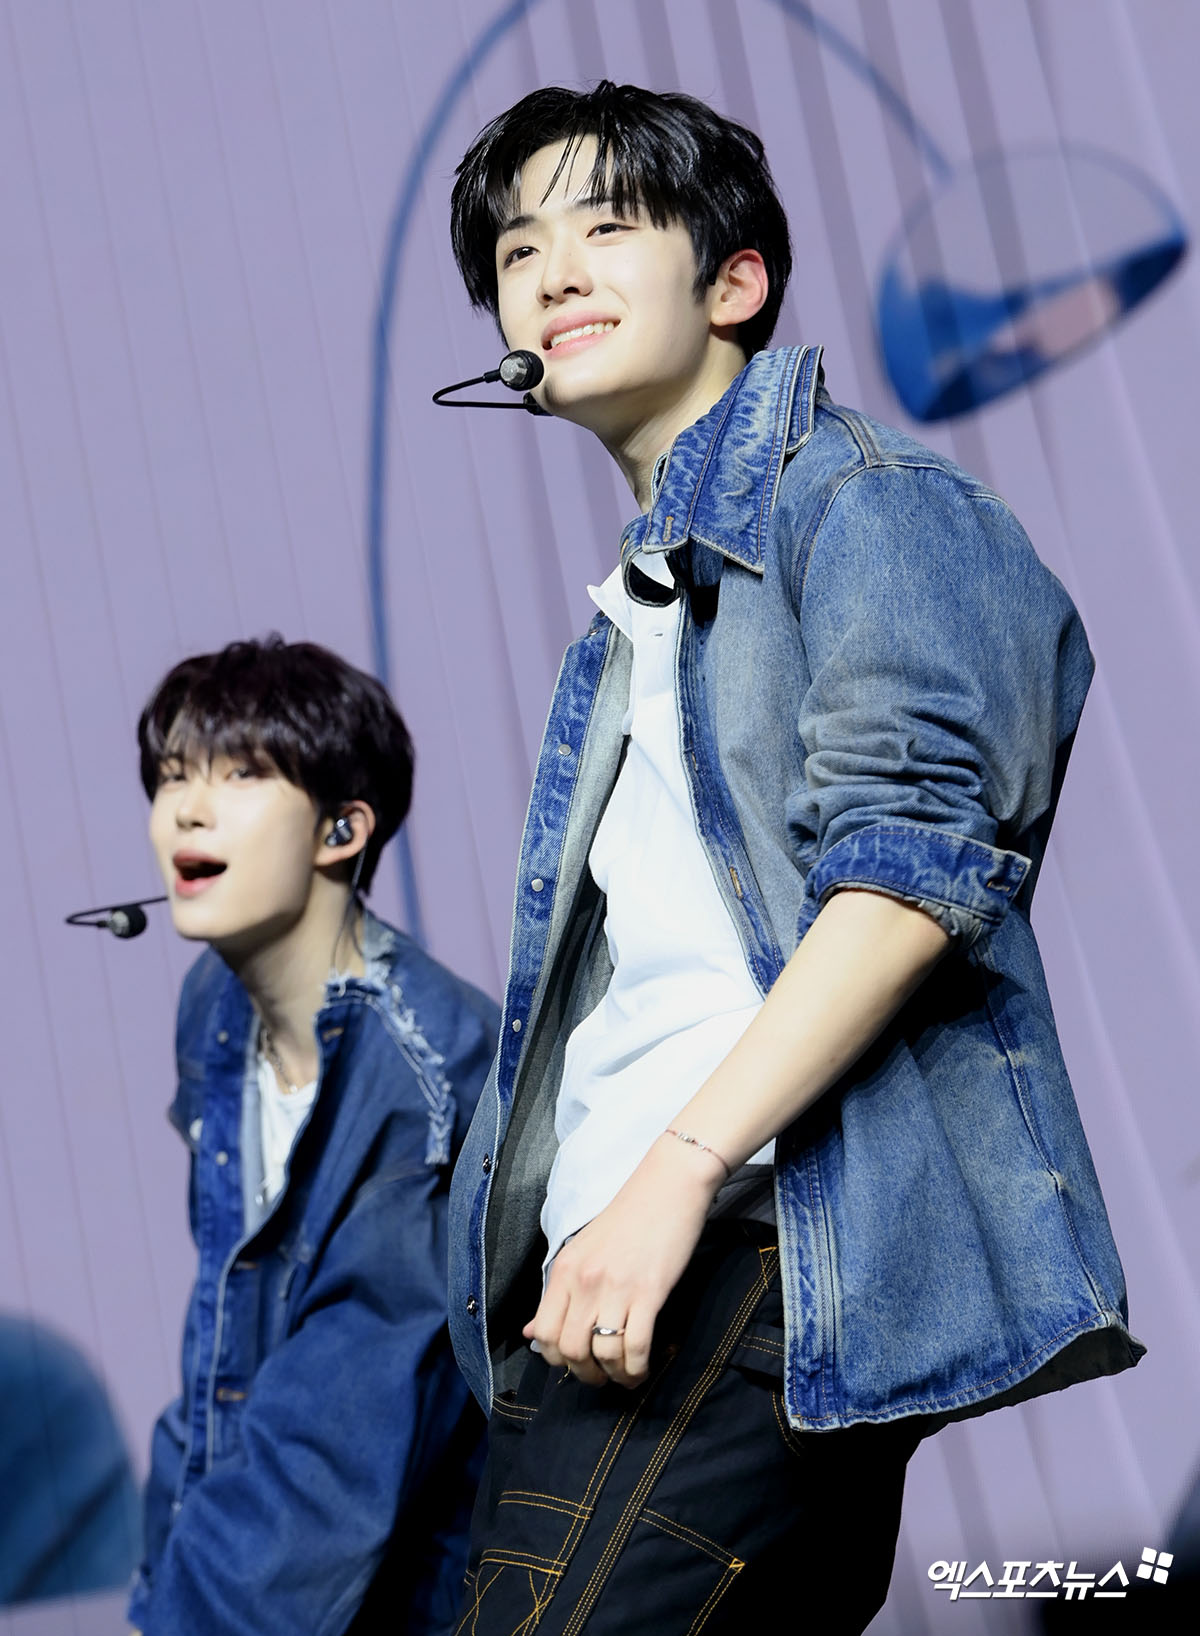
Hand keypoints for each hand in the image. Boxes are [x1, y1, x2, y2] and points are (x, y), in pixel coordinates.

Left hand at [523, 1133, 724, 1386]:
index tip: (575, 1362)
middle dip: (586, 1374)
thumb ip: (558, 1293)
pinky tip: (643, 1367)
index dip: (557, 1359)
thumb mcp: (583, 1251)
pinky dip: (637, 1367)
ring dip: (614, 1375)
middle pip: (570, 1350)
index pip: (544, 1333)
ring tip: (626, 1375)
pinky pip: (635, 1346)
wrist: (668, 1185)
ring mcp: (616, 1287)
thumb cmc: (629, 1218)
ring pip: (602, 1354)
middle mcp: (584, 1281)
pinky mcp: (649, 1291)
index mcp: (564, 1270)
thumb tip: (530, 1333)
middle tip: (601, 1376)